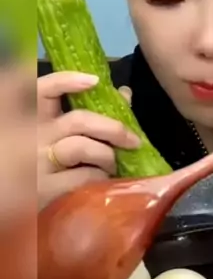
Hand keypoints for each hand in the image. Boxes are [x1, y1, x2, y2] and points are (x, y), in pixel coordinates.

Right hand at [38, 71, 138, 208]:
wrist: (10, 198)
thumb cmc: (32, 163)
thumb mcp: (46, 134)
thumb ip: (80, 111)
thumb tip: (123, 94)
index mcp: (29, 117)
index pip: (42, 88)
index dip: (67, 80)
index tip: (94, 81)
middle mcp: (31, 135)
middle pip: (79, 120)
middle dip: (113, 128)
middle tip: (134, 140)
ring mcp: (37, 162)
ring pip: (83, 147)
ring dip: (107, 156)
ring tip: (111, 165)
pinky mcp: (44, 188)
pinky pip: (84, 175)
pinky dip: (99, 176)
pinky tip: (99, 181)